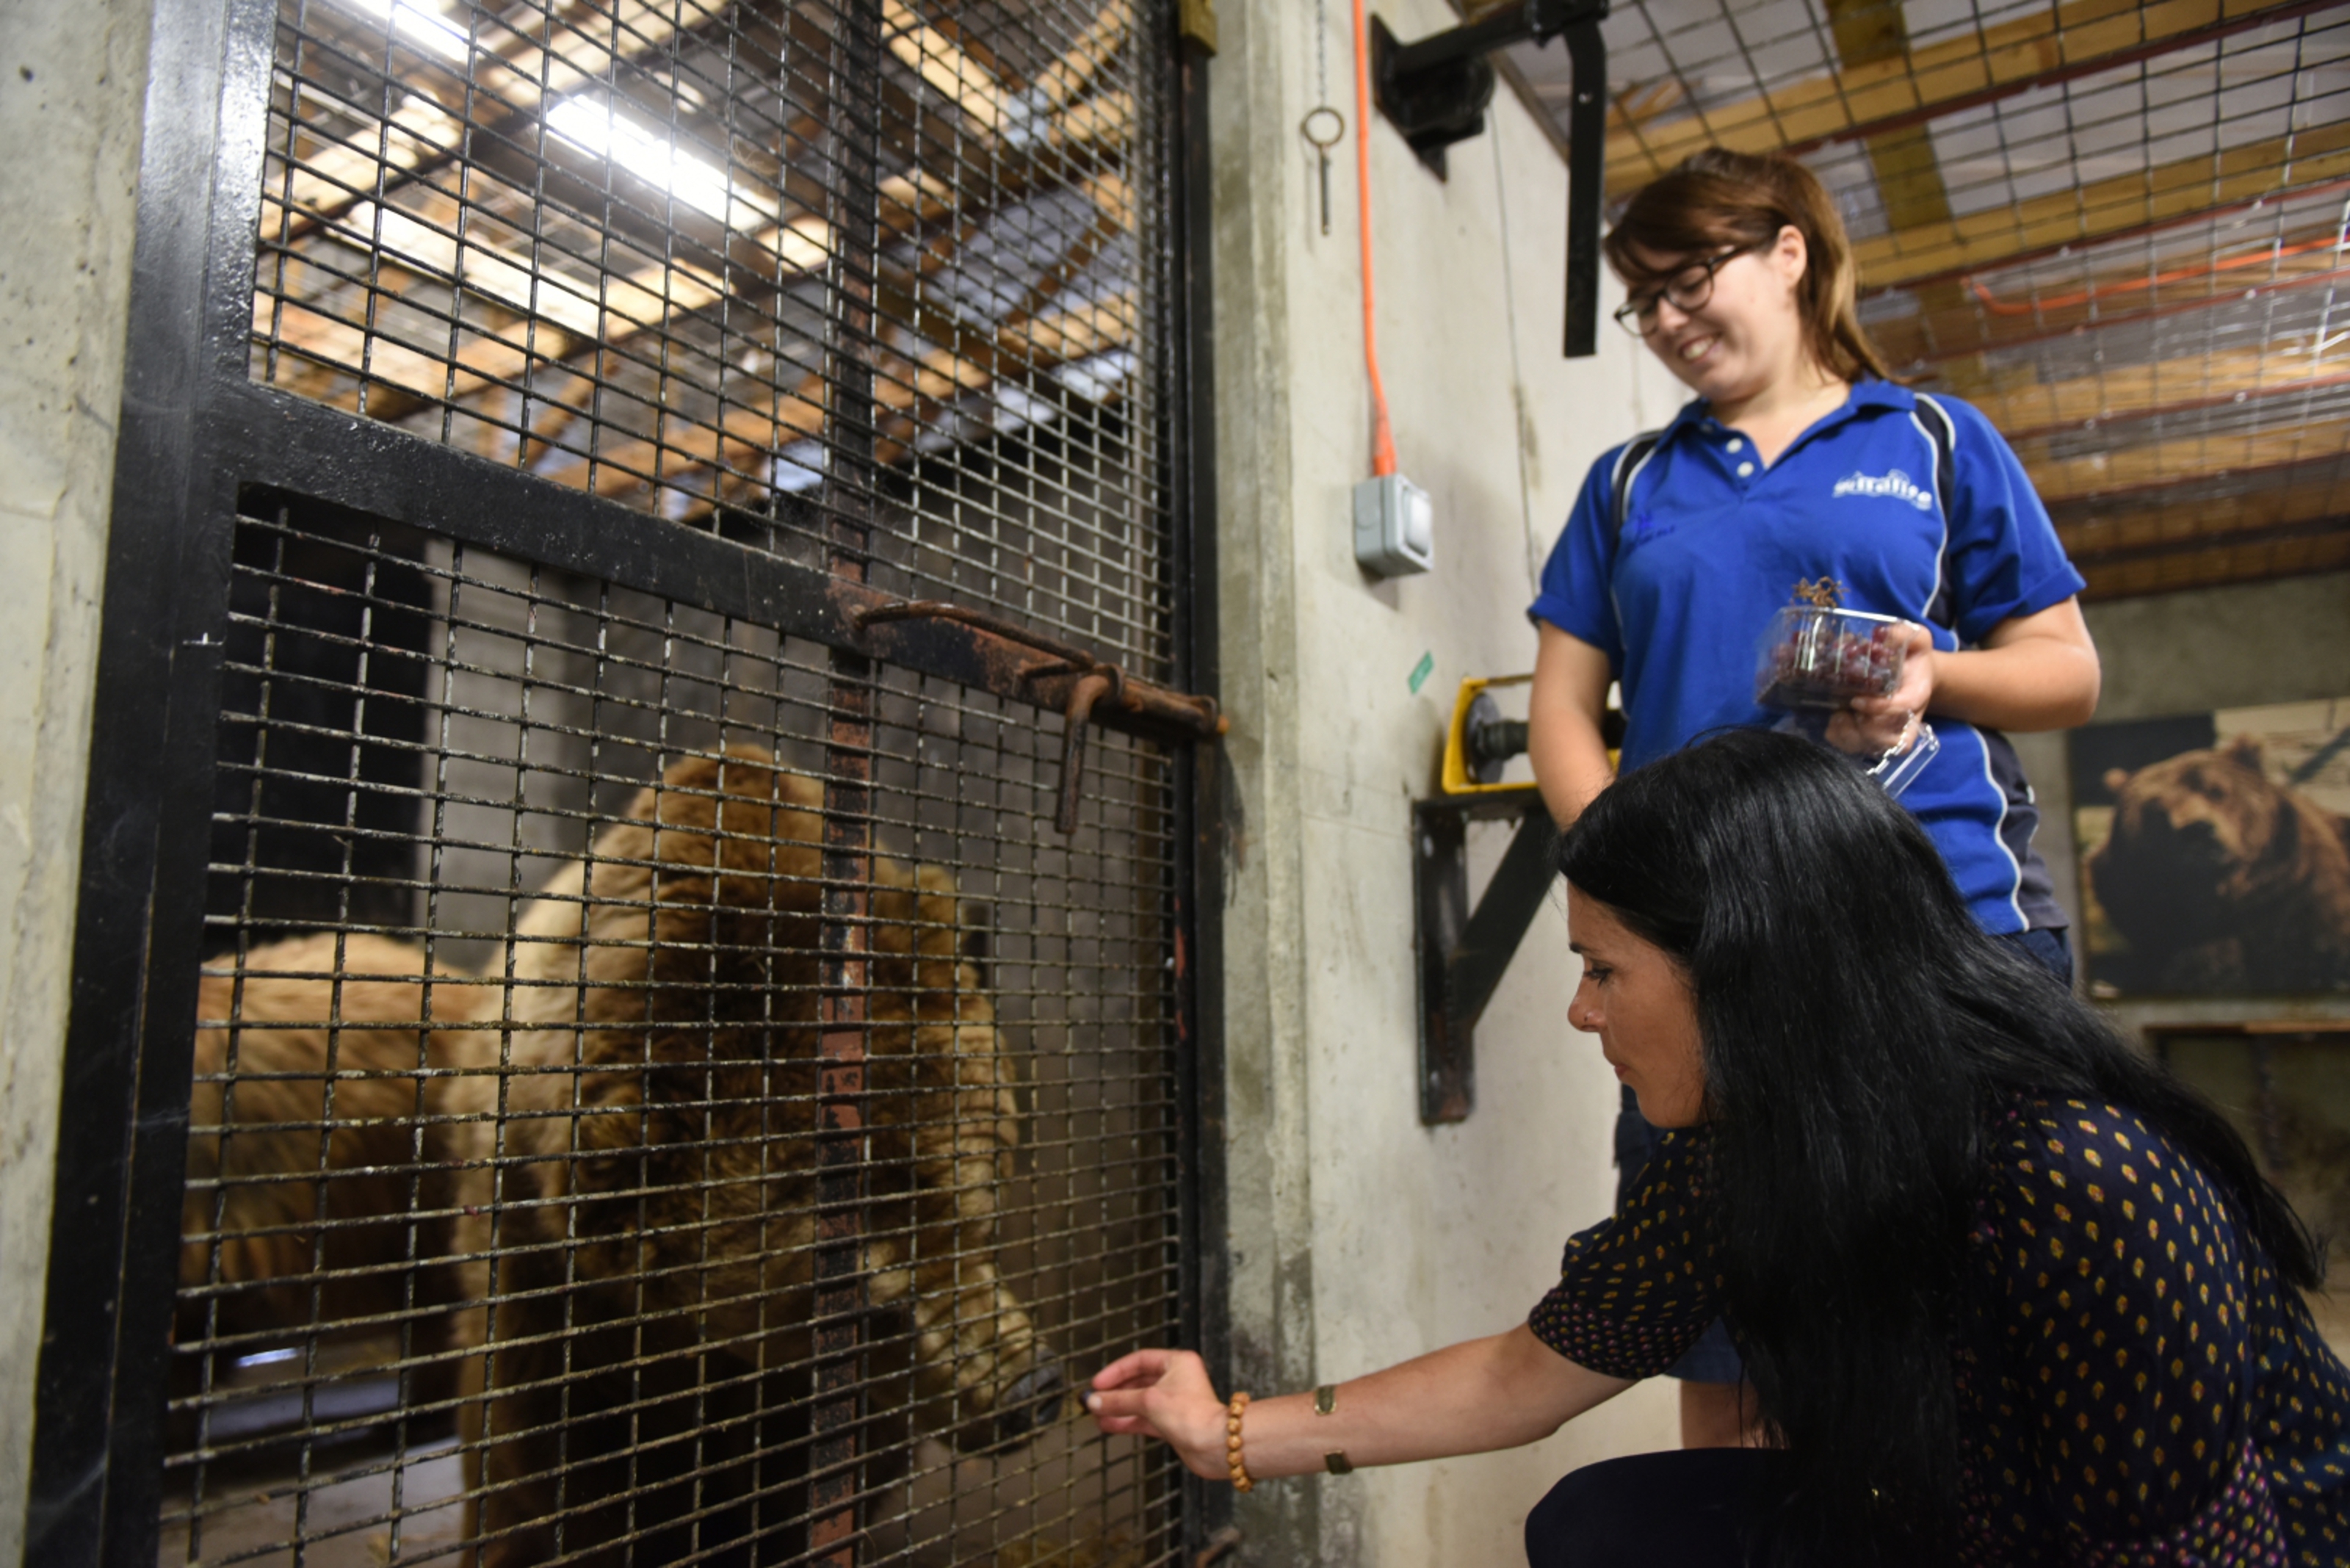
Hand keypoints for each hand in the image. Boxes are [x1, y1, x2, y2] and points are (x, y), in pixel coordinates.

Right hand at [1084, 1348, 1228, 1479]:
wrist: (1215, 1446)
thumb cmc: (1195, 1415)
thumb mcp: (1149, 1401)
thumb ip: (1119, 1401)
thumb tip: (1095, 1401)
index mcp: (1177, 1363)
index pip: (1139, 1360)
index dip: (1117, 1371)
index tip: (1099, 1383)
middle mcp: (1177, 1380)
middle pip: (1138, 1382)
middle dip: (1115, 1392)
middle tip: (1095, 1399)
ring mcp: (1174, 1403)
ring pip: (1139, 1403)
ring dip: (1118, 1408)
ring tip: (1097, 1414)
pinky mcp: (1171, 1423)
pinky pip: (1143, 1419)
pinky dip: (1126, 1422)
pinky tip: (1109, 1425)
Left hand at [1828, 621, 1934, 755]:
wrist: (1913, 675)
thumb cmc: (1913, 657)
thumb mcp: (1917, 639)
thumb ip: (1904, 634)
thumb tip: (1881, 633)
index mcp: (1916, 695)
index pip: (1902, 709)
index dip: (1880, 709)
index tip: (1857, 701)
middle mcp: (1904, 720)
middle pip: (1885, 738)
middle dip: (1862, 728)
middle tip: (1844, 710)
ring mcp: (1887, 731)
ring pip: (1868, 746)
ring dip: (1847, 734)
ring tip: (1837, 716)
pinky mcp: (1871, 736)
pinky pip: (1853, 746)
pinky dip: (1839, 737)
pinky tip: (1834, 721)